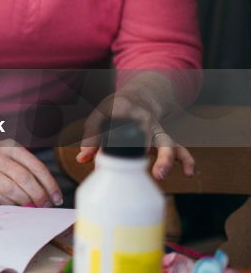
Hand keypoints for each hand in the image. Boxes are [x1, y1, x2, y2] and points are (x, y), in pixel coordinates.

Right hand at [0, 139, 62, 206]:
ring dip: (26, 202)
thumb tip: (46, 191)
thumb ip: (25, 165)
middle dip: (39, 196)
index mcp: (9, 146)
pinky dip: (11, 204)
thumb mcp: (8, 149)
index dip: (49, 184)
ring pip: (11, 191)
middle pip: (24, 179)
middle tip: (46, 205)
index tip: (57, 197)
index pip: (35, 166)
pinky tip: (18, 206)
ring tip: (33, 207)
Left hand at [76, 89, 195, 179]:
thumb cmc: (115, 109)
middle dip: (150, 153)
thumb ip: (91, 136)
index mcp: (126, 109)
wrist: (138, 97)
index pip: (119, 126)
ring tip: (161, 175)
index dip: (111, 141)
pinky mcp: (164, 139)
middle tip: (150, 171)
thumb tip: (82, 158)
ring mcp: (157, 130)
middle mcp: (145, 120)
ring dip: (168, 159)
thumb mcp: (100, 115)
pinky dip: (186, 160)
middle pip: (149, 136)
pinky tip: (190, 173)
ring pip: (169, 143)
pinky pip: (179, 149)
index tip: (103, 157)